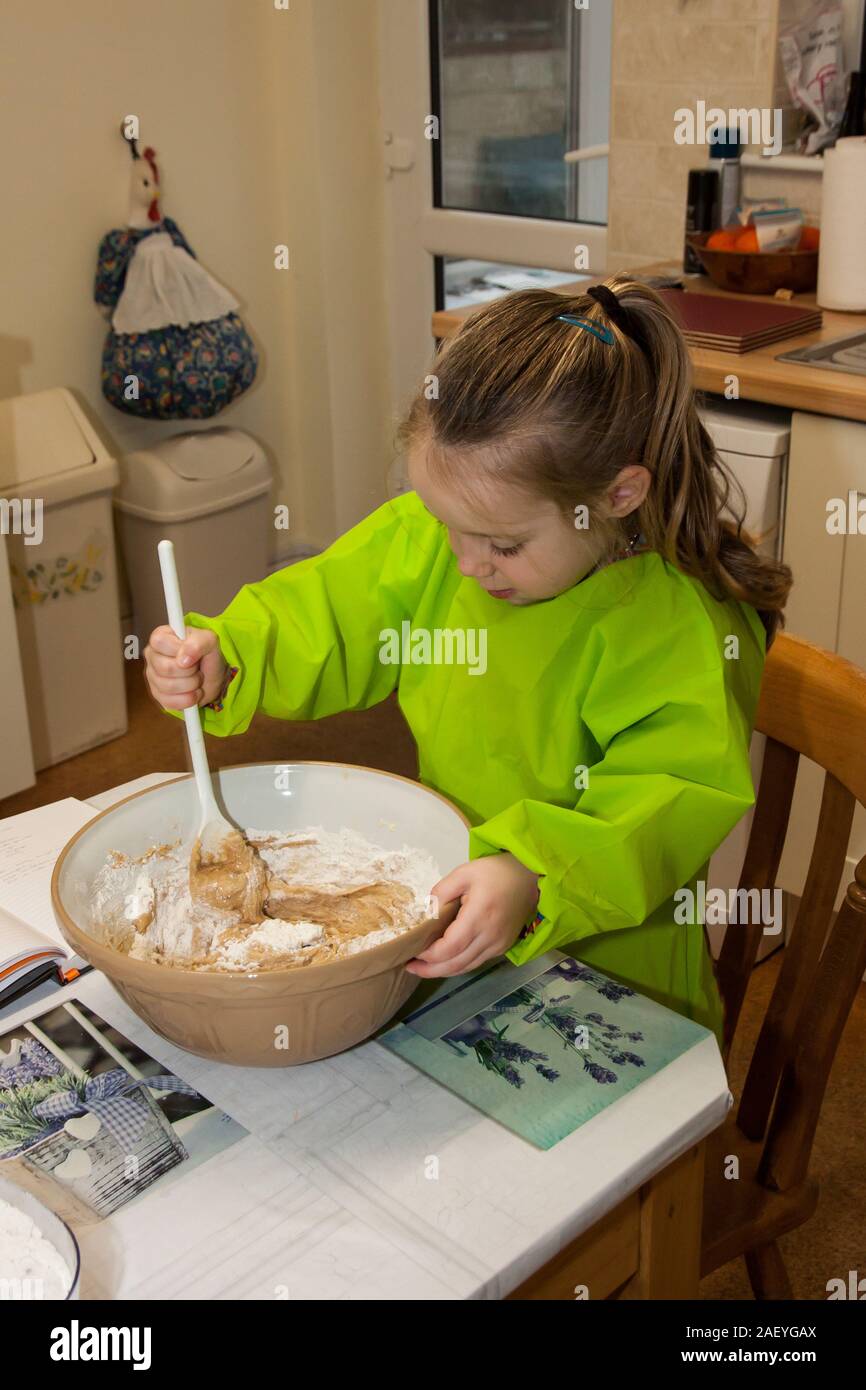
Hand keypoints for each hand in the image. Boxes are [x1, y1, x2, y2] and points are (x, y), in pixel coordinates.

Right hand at [143, 625, 227, 710]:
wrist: (214, 677)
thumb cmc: (208, 655)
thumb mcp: (210, 641)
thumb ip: (198, 643)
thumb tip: (183, 659)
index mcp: (160, 638)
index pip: (159, 642)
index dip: (179, 649)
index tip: (192, 651)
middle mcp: (153, 657)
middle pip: (165, 668)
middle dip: (190, 670)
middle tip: (197, 667)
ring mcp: (153, 677)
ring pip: (169, 687)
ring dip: (192, 685)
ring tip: (197, 679)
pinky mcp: (158, 696)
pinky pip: (170, 702)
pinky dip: (189, 699)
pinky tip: (194, 692)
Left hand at [405, 852, 539, 978]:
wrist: (529, 877)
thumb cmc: (495, 872)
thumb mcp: (464, 872)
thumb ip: (442, 891)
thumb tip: (427, 912)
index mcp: (479, 916)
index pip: (450, 947)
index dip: (429, 955)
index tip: (413, 951)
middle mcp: (490, 936)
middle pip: (456, 964)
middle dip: (431, 969)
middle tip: (410, 967)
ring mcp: (498, 944)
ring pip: (466, 967)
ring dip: (443, 971)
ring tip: (423, 968)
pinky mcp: (503, 947)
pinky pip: (476, 962)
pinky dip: (459, 965)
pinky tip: (445, 961)